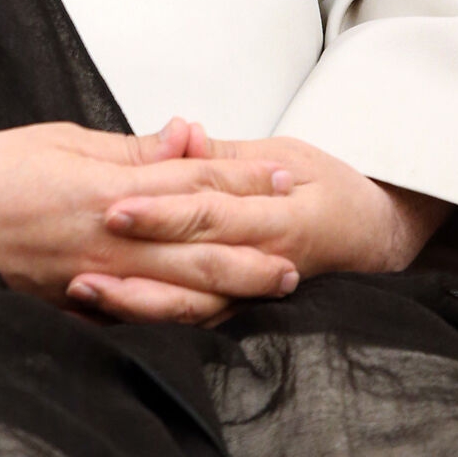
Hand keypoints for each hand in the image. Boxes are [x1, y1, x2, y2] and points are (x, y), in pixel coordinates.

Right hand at [0, 117, 299, 309]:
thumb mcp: (62, 141)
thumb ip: (130, 150)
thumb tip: (186, 137)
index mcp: (105, 189)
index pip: (191, 181)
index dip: (242, 178)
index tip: (283, 175)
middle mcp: (106, 239)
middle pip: (198, 242)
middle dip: (254, 243)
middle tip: (302, 243)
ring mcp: (90, 279)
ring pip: (178, 286)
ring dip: (231, 284)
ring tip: (274, 284)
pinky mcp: (72, 307)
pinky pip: (139, 315)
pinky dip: (179, 316)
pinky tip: (207, 316)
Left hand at [68, 134, 448, 325]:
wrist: (376, 237)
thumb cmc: (331, 191)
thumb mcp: (288, 157)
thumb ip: (227, 154)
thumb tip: (182, 133)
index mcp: (277, 216)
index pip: (210, 211)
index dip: (161, 210)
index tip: (113, 206)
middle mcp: (265, 262)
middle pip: (192, 265)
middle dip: (134, 263)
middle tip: (80, 257)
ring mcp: (253, 295)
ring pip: (191, 307)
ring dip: (134, 301)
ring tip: (81, 291)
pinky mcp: (243, 312)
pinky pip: (194, 324)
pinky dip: (150, 322)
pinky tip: (105, 318)